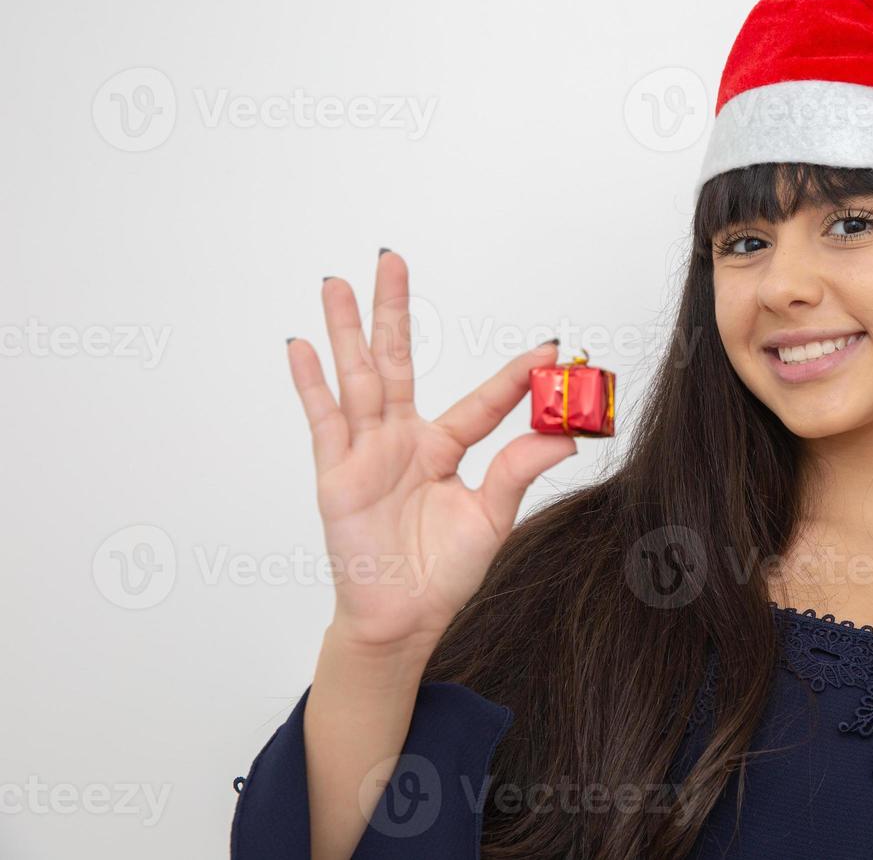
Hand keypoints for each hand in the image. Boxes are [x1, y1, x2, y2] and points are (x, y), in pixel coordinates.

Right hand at [284, 250, 575, 652]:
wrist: (401, 618)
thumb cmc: (442, 573)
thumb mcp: (491, 518)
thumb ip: (518, 470)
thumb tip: (566, 436)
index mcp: (446, 449)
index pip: (484, 401)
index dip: (515, 377)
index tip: (550, 348)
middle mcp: (405, 441)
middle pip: (398, 362)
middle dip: (393, 311)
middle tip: (392, 258)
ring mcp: (367, 453)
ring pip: (357, 378)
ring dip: (347, 330)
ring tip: (340, 283)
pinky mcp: (337, 474)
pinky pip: (323, 421)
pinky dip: (310, 384)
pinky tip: (302, 346)